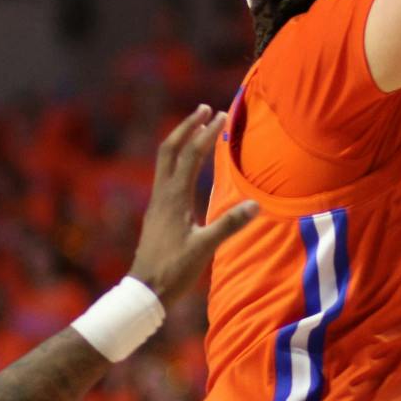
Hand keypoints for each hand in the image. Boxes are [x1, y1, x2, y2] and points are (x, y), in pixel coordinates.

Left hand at [127, 106, 258, 302]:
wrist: (144, 291)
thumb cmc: (174, 272)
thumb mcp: (204, 249)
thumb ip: (229, 225)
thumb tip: (255, 205)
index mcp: (173, 199)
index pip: (190, 156)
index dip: (205, 134)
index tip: (221, 115)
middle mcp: (162, 195)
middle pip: (169, 149)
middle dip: (187, 126)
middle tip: (204, 109)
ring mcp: (157, 203)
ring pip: (164, 160)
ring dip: (180, 139)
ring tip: (197, 127)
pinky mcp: (157, 212)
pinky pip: (166, 174)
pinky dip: (178, 158)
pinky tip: (188, 164)